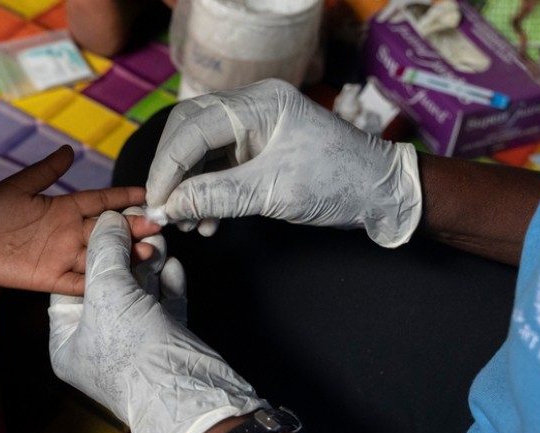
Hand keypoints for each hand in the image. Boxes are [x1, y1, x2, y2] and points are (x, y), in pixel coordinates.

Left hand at [0, 146, 157, 294]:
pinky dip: (98, 282)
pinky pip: (79, 282)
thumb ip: (46, 170)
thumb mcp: (19, 186)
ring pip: (99, 255)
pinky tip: (120, 282)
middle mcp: (68, 232)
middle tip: (156, 226)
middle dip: (132, 227)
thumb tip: (69, 150)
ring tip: (146, 252)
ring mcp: (62, 256)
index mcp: (64, 208)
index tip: (145, 194)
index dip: (122, 196)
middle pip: (107, 229)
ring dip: (123, 254)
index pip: (100, 200)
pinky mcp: (50, 278)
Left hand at [48, 211, 261, 432]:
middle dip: (125, 254)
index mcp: (68, 342)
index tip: (107, 222)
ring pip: (138, 291)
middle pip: (107, 284)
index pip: (69, 285)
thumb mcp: (108, 293)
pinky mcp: (165, 343)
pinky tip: (173, 265)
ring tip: (160, 238)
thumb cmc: (134, 353)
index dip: (89, 251)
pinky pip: (163, 305)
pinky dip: (168, 283)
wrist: (188, 396)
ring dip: (149, 263)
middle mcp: (97, 344)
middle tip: (141, 225)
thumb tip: (109, 220)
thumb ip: (105, 250)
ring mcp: (133, 344)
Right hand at [145, 78, 422, 246]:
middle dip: (174, 173)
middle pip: (190, 131)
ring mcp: (257, 127)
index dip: (168, 165)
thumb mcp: (274, 192)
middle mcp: (254, 107)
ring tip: (187, 222)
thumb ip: (217, 195)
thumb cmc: (339, 183)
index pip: (193, 126)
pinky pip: (220, 166)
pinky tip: (207, 220)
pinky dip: (208, 192)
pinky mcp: (260, 149)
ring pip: (202, 151)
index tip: (157, 201)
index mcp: (260, 103)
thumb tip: (170, 206)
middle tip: (165, 210)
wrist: (383, 195)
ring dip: (190, 187)